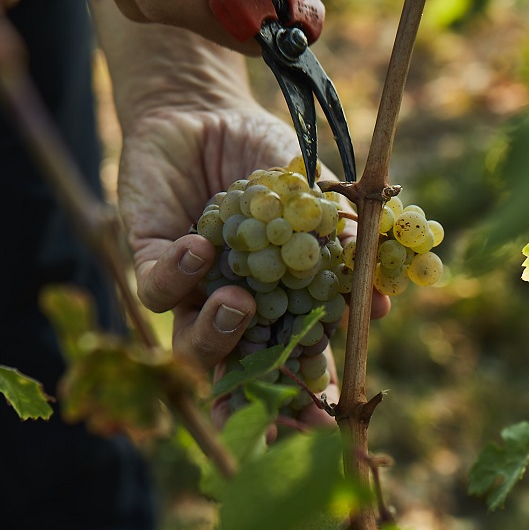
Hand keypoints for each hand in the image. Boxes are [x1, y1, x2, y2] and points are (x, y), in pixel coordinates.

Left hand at [113, 39, 387, 429]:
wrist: (206, 109)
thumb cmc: (262, 153)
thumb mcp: (311, 190)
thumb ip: (338, 232)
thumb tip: (378, 283)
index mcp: (274, 295)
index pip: (291, 357)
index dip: (304, 393)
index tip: (321, 419)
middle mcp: (230, 301)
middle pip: (238, 370)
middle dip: (253, 397)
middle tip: (273, 408)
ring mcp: (191, 287)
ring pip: (191, 343)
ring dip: (217, 334)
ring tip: (240, 302)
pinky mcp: (150, 256)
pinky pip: (159, 287)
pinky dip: (181, 275)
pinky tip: (201, 247)